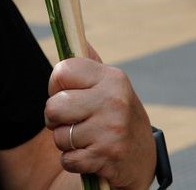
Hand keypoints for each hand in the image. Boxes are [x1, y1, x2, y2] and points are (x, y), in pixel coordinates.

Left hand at [45, 57, 155, 189]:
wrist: (142, 156)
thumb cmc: (115, 115)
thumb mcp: (110, 86)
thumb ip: (89, 64)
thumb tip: (72, 33)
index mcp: (112, 77)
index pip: (62, 71)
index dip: (56, 85)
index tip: (67, 94)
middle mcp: (114, 100)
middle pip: (54, 106)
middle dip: (55, 118)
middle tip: (71, 121)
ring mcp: (111, 129)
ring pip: (59, 136)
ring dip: (65, 143)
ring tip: (84, 139)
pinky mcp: (107, 155)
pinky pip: (67, 160)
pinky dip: (72, 162)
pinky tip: (89, 155)